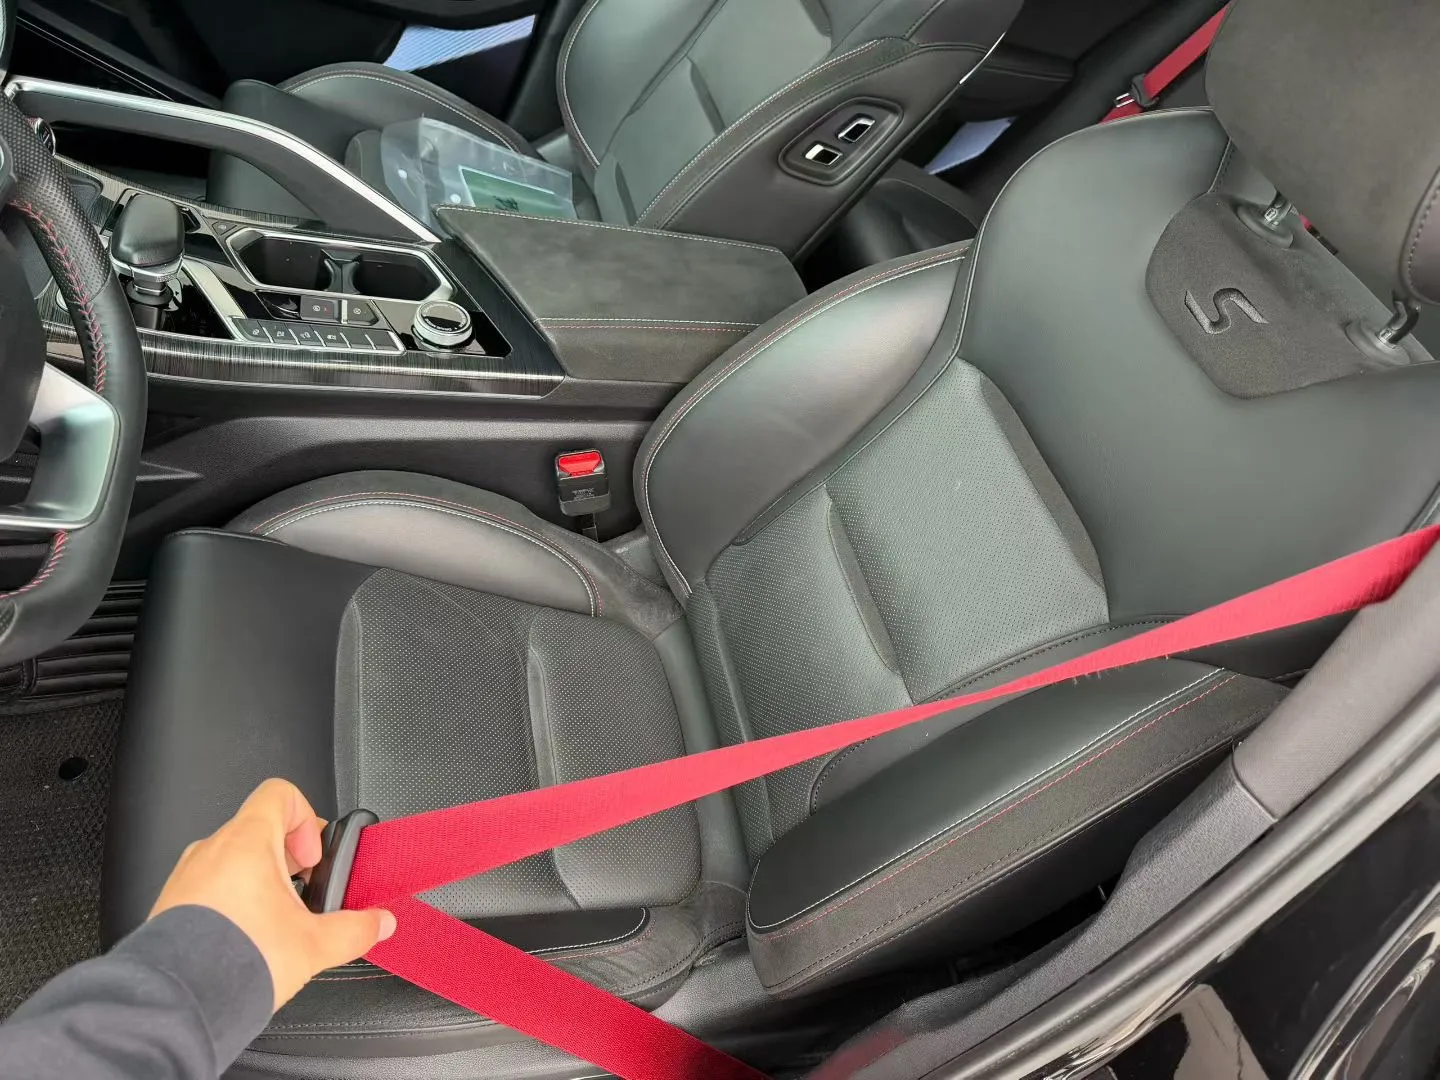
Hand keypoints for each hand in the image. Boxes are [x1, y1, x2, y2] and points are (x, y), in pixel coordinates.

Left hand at [150, 778, 395, 1010]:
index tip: (313, 858)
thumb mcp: (312, 944)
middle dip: (287, 859)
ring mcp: (186, 877)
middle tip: (302, 892)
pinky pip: (207, 887)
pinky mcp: (170, 905)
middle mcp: (211, 850)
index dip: (306, 819)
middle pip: (259, 829)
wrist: (177, 1002)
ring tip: (273, 921)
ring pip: (232, 859)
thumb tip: (378, 924)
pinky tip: (244, 939)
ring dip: (258, 881)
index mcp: (246, 842)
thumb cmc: (233, 960)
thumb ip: (354, 929)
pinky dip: (230, 902)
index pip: (280, 794)